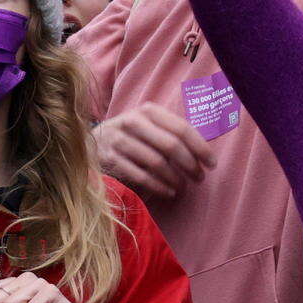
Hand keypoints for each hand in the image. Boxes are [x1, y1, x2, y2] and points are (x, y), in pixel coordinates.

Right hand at [90, 104, 214, 201]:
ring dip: (175, 178)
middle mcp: (133, 122)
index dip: (200, 147)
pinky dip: (158, 186)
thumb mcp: (148, 126)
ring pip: (156, 162)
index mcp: (148, 111)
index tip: (212, 163)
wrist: (91, 143)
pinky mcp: (110, 159)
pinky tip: (168, 192)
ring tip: (183, 187)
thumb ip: (170, 133)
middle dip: (190, 164)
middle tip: (199, 178)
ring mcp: (119, 140)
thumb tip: (203, 152)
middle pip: (171, 145)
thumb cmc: (130, 137)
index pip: (181, 128)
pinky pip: (141, 176)